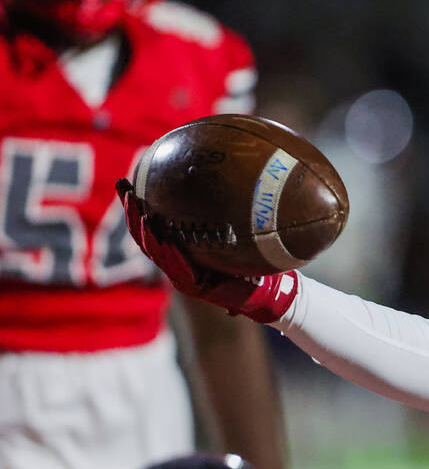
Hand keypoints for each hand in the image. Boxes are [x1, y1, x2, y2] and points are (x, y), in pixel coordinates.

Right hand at [116, 178, 298, 322]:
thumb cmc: (248, 263)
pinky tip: (165, 237)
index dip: (135, 209)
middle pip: (146, 237)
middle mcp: (176, 264)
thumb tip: (221, 177)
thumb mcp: (231, 234)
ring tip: (139, 209)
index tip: (126, 185)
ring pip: (157, 252)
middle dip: (132, 213)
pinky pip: (180, 268)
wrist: (264, 292)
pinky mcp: (196, 287)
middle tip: (124, 188)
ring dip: (145, 231)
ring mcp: (183, 277)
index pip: (150, 228)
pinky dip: (171, 253)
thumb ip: (222, 214)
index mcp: (179, 252)